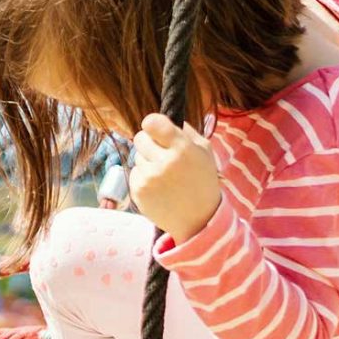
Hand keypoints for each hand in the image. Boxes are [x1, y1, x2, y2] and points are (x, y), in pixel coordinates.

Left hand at [129, 114, 221, 242]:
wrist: (198, 219)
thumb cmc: (202, 181)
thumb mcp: (205, 152)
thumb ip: (186, 132)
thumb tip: (169, 119)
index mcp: (182, 149)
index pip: (152, 122)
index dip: (152, 123)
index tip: (155, 129)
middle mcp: (163, 162)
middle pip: (139, 137)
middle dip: (149, 142)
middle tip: (161, 153)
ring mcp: (148, 178)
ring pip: (137, 156)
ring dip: (147, 161)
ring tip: (165, 175)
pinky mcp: (138, 191)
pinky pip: (134, 173)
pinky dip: (143, 177)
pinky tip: (158, 187)